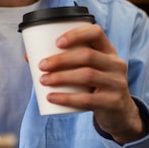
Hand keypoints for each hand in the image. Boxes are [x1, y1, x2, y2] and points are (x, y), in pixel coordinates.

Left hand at [37, 23, 148, 144]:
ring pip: (87, 75)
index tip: (56, 42)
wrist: (119, 114)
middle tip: (41, 65)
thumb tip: (29, 56)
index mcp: (108, 51)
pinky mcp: (112, 102)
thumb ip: (65, 62)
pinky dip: (66, 98)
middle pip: (87, 55)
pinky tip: (51, 97)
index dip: (75, 34)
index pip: (96, 33)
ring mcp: (116, 84)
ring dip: (60, 77)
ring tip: (42, 80)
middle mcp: (115, 64)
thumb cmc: (95, 86)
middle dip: (60, 59)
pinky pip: (87, 99)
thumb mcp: (88, 70)